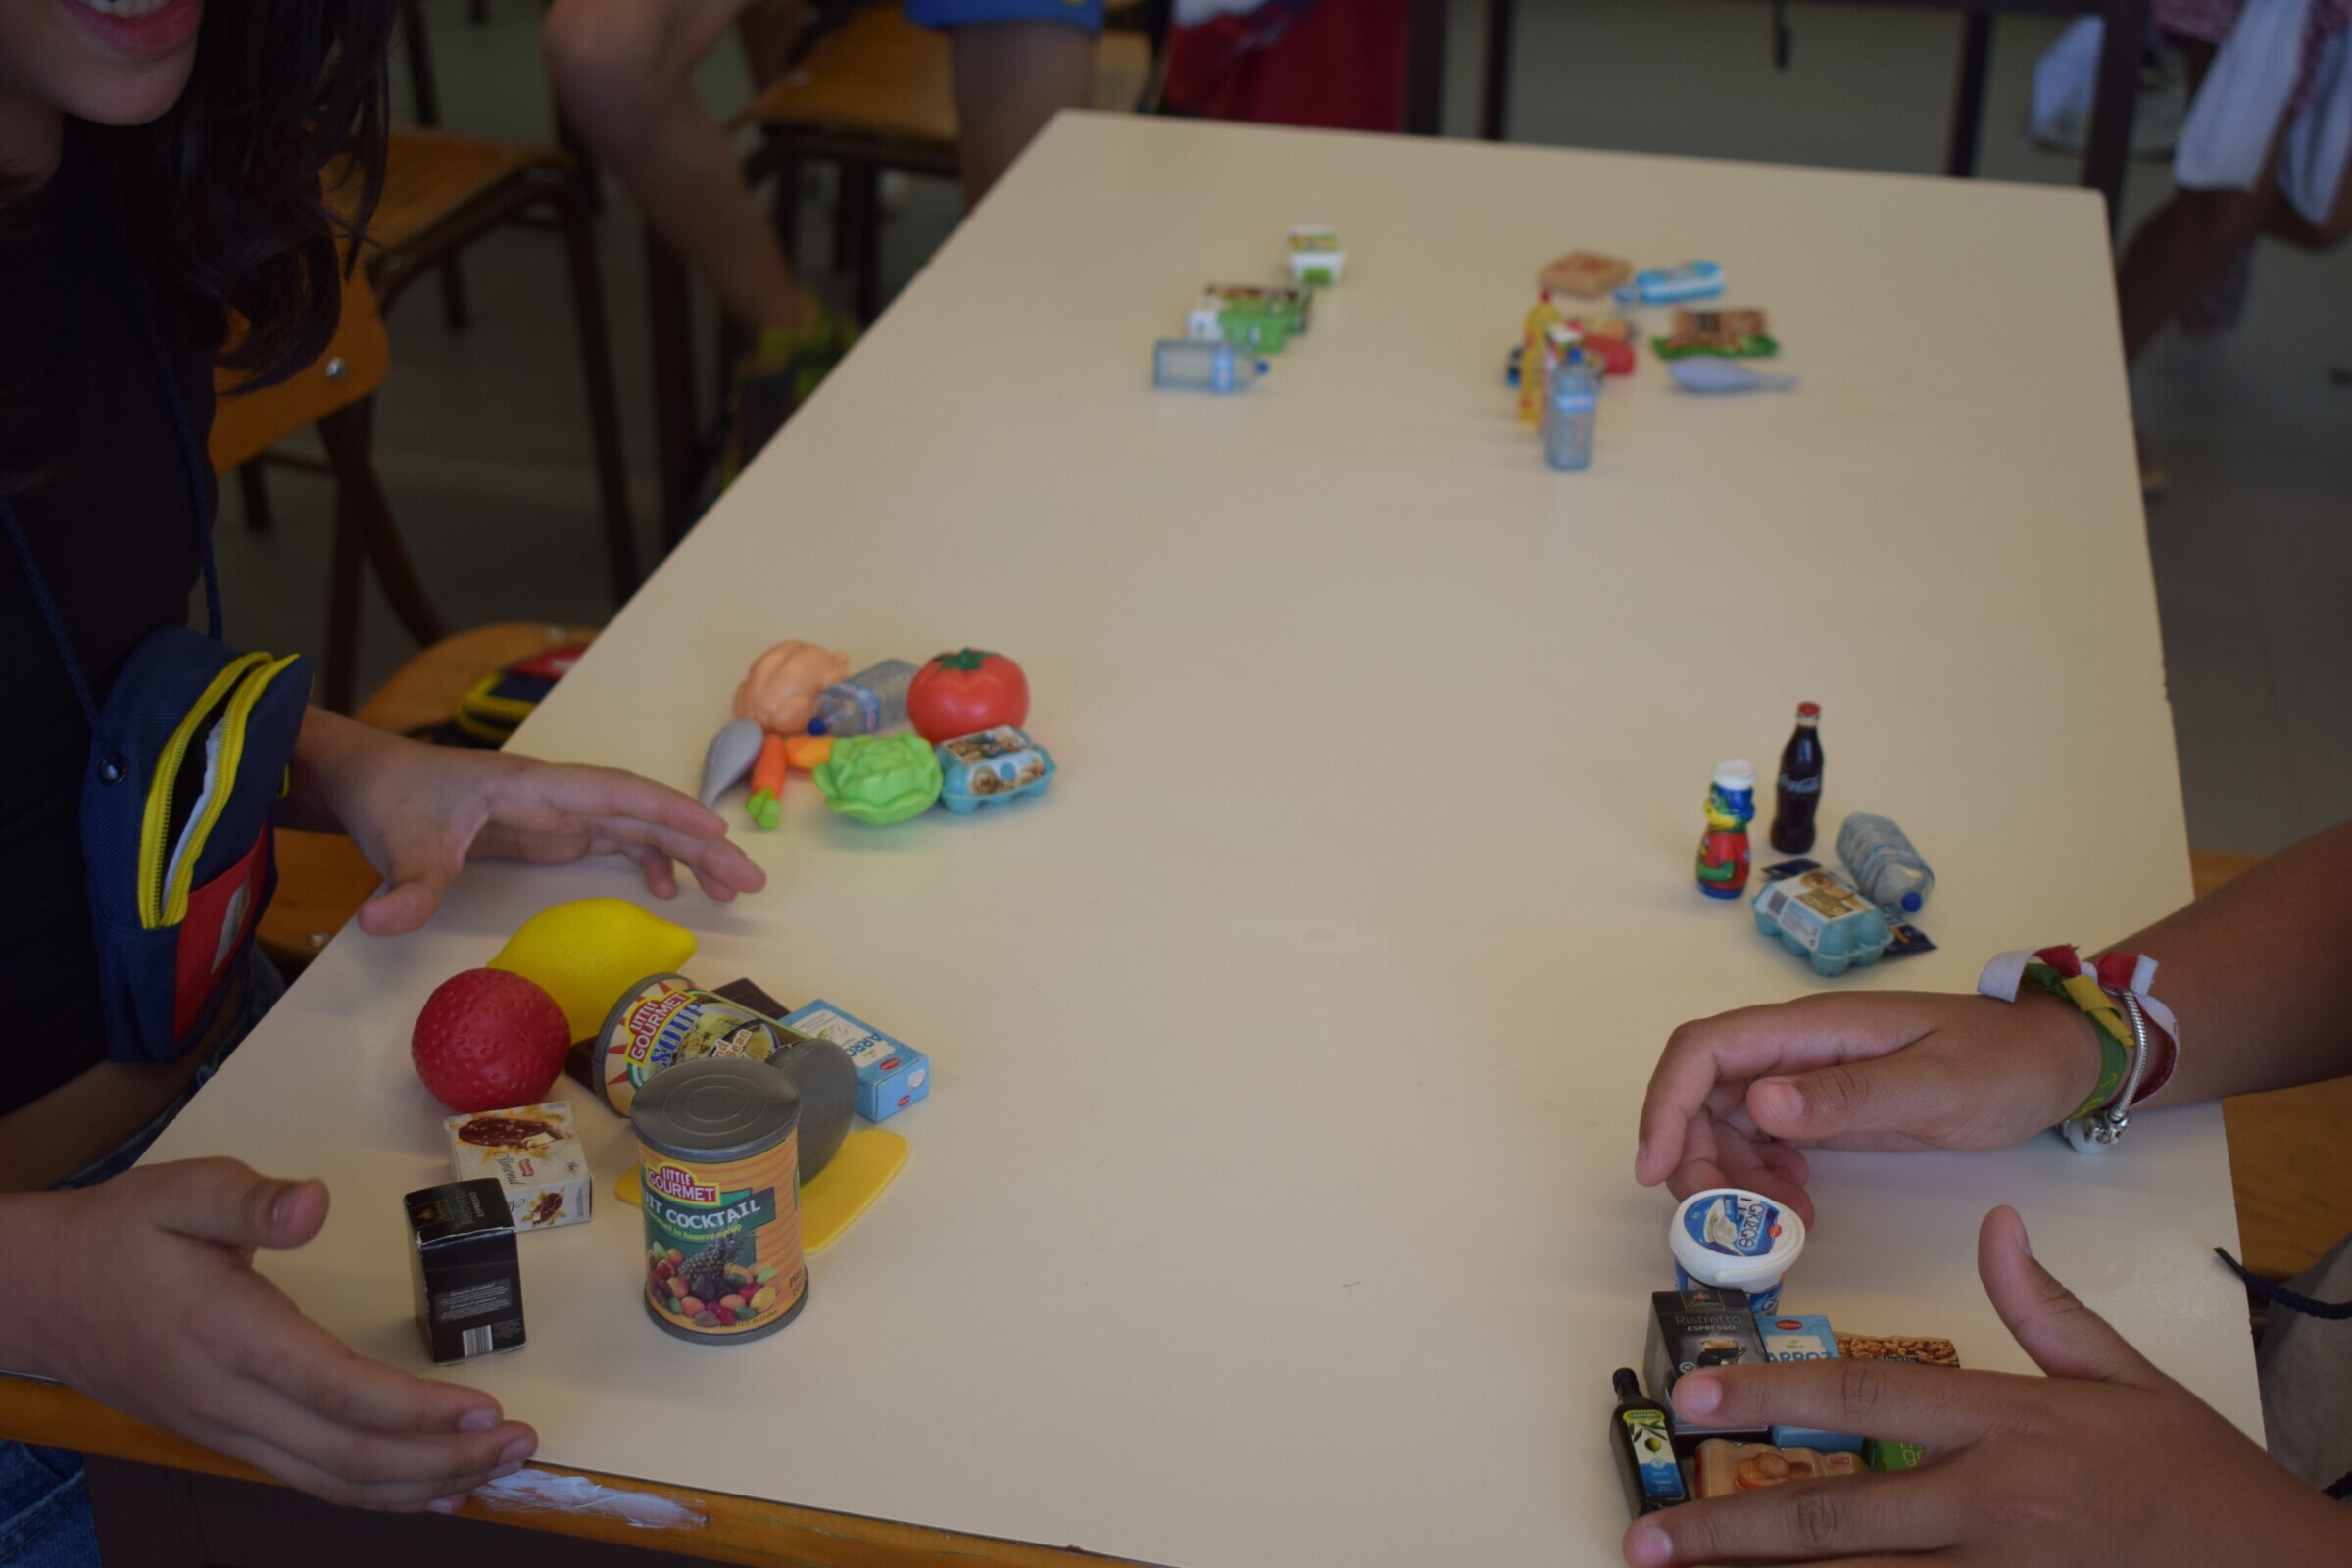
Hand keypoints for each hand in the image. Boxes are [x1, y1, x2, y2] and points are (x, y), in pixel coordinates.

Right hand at [1, 1160, 536, 1511]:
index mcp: (232, 1337)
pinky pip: (310, 1479)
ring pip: (332, 1482)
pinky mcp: (228, 1437)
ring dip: (421, 1486)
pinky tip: (429, 1493)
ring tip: (496, 1475)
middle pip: (349, 1457)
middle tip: (522, 1447)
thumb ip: (250, 1200)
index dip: (416, 1413)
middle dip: (444, 1460)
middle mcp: (231, 1401)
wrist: (39, 1294)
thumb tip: (313, 1201)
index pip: (338, 1393)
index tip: (486, 1411)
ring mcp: (227, 1430)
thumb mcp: (182, 1192)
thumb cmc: (120, 1238)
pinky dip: (375, 1492)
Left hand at [291, 711, 765, 933]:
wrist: (369, 780)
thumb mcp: (396, 844)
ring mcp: (557, 813)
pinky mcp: (550, 831)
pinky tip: (669, 890)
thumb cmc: (391, 800)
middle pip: (645, 813)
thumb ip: (404, 885)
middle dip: (701, 844)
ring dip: (688, 855)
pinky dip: (648, 862)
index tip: (717, 834)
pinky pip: (615, 841)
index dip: (668, 813)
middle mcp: (558, 795)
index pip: (616, 794)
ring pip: (640, 827)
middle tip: (751, 881)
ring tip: (734, 890)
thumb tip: (385, 926)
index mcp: (534, 787)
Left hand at [1622, 1207, 2351, 1564]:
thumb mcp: (2127, 1378)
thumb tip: (1996, 1226)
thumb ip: (2044, 1307)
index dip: (1766, 1398)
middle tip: (1650, 1530)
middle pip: (1833, 1511)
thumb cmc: (2199, 1482)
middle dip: (1729, 1525)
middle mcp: (1986, 1502)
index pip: (1859, 1397)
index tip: (1692, 1401)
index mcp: (2003, 1423)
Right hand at [1634, 990, 2104, 1226]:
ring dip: (1732, 1181)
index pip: (1704, 1052)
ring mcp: (1805, 1078)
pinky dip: (1763, 1183)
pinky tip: (1800, 1208)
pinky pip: (1761, 1142)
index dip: (1665, 1106)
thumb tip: (1758, 1104)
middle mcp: (1795, 1048)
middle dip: (1697, 1162)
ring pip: (1725, 1124)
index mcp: (1811, 1029)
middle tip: (1731, 1227)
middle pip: (1702, 1095)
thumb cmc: (2001, 1063)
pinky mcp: (1821, 1108)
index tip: (1654, 1172)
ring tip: (1781, 1226)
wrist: (2052, 1060)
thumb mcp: (1933, 1086)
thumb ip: (1847, 1096)